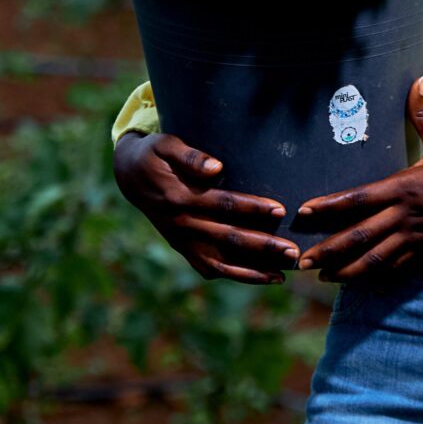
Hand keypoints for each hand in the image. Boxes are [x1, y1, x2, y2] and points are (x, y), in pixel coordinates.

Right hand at [112, 132, 299, 283]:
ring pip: (221, 262)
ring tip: (283, 274)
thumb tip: (215, 167)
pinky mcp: (184, 249)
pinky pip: (212, 269)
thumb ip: (189, 156)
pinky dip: (238, 276)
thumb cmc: (155, 155)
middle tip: (293, 251)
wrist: (130, 177)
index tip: (279, 209)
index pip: (223, 204)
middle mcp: (182, 224)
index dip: (252, 207)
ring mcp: (183, 241)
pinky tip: (265, 278)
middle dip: (263, 246)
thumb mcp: (165, 144)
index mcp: (180, 198)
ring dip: (253, 270)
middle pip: (228, 238)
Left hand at [295, 79, 422, 279]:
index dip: (330, 205)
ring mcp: (415, 235)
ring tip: (323, 276)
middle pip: (360, 236)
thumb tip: (416, 81)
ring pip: (375, 258)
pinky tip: (359, 279)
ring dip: (347, 270)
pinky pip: (396, 265)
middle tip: (301, 261)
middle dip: (329, 250)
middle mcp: (405, 215)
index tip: (306, 210)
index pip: (359, 198)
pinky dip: (375, 274)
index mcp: (405, 187)